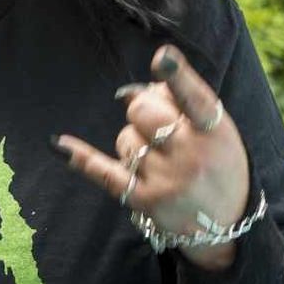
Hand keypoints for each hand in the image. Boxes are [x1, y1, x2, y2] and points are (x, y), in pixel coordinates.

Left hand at [52, 44, 249, 243]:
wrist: (224, 225)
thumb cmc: (217, 165)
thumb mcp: (218, 133)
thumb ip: (184, 104)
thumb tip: (132, 92)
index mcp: (217, 133)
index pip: (196, 99)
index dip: (178, 77)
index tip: (163, 58)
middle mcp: (192, 156)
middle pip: (143, 111)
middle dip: (143, 111)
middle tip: (159, 126)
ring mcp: (167, 180)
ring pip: (125, 138)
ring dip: (135, 142)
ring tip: (161, 160)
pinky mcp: (143, 201)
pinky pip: (103, 171)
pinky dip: (81, 157)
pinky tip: (58, 144)